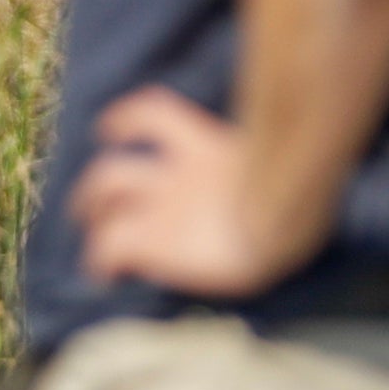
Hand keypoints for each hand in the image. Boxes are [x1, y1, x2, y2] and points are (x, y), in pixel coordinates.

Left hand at [68, 83, 321, 297]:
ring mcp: (160, 203)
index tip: (110, 129)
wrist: (280, 222)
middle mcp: (175, 171)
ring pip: (105, 189)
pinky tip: (103, 275)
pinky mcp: (151, 239)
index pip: (156, 114)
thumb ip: (271, 163)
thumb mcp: (287, 167)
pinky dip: (99, 262)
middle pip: (116, 166)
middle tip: (88, 206)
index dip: (127, 119)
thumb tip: (291, 158)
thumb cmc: (300, 200)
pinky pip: (107, 248)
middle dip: (95, 187)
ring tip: (88, 229)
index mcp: (210, 147)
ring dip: (89, 207)